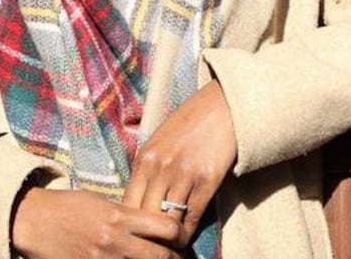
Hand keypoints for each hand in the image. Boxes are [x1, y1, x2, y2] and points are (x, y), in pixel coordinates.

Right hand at [11, 187, 184, 258]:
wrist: (33, 221)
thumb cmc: (68, 206)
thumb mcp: (101, 202)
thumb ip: (127, 215)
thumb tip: (152, 226)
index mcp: (120, 216)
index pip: (166, 227)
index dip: (178, 234)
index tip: (178, 237)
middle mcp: (116, 240)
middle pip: (162, 257)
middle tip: (174, 258)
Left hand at [122, 81, 237, 245]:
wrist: (222, 106)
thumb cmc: (190, 122)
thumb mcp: (159, 140)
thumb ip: (148, 167)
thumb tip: (140, 197)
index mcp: (144, 158)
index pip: (127, 204)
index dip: (128, 225)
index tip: (131, 237)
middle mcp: (160, 168)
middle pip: (145, 216)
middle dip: (145, 236)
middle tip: (147, 248)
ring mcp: (183, 175)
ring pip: (168, 221)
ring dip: (168, 239)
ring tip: (167, 248)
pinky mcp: (207, 180)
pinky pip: (193, 216)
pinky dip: (187, 232)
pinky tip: (185, 239)